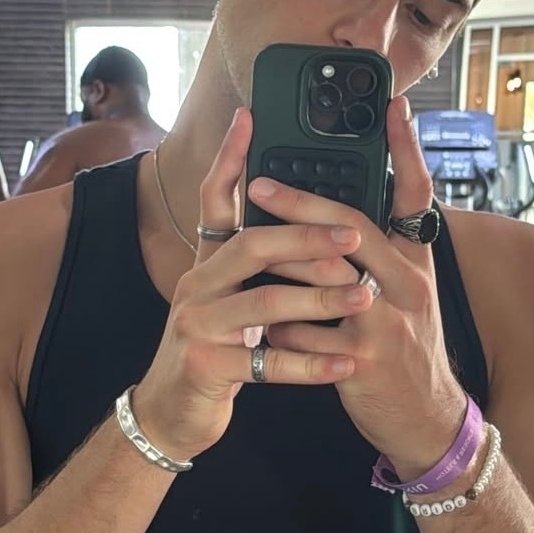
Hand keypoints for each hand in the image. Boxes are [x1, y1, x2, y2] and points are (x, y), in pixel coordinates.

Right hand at [133, 108, 376, 462]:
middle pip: (251, 246)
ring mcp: (198, 326)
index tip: (250, 117)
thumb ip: (254, 265)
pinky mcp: (206, 368)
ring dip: (319, 300)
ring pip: (264, 302)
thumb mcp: (226, 298)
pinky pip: (267, 363)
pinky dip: (311, 364)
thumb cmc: (213, 352)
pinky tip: (346, 364)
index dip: (230, 158)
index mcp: (207, 263)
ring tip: (364, 297)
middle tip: (353, 236)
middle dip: (306, 237)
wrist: (169, 414)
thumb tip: (305, 223)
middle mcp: (197, 286)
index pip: (213, 199)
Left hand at [253, 96, 466, 476]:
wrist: (427, 423)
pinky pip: (306, 329)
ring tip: (246, 236)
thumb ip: (384, 255)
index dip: (408, 149)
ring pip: (324, 273)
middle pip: (353, 226)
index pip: (418, 195)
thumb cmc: (407, 352)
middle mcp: (407, 284)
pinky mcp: (363, 358)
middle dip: (303, 200)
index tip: (395, 107)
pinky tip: (262, 318)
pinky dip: (279, 321)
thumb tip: (339, 217)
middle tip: (260, 181)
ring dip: (280, 254)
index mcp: (417, 263)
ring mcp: (386, 321)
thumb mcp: (410, 297)